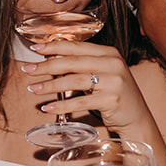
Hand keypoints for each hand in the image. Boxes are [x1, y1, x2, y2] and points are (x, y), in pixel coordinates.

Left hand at [22, 43, 150, 132]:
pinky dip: (62, 105)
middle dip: (46, 65)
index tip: (35, 48)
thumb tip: (51, 61)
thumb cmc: (116, 96)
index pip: (76, 46)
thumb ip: (84, 66)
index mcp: (109, 53)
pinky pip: (80, 102)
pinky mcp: (112, 100)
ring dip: (50, 86)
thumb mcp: (104, 75)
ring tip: (34, 89)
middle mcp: (113, 63)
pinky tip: (48, 108)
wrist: (137, 119)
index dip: (53, 46)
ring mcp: (114, 81)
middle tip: (28, 69)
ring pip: (74, 81)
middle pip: (72, 62)